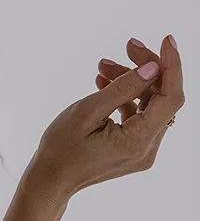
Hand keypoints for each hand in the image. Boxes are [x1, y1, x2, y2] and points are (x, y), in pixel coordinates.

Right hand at [26, 33, 183, 202]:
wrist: (49, 181)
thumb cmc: (60, 150)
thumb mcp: (87, 112)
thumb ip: (123, 88)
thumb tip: (153, 68)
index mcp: (136, 142)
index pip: (171, 98)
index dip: (172, 66)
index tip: (166, 39)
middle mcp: (146, 149)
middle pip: (162, 98)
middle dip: (146, 69)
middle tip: (127, 46)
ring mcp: (141, 151)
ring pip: (150, 104)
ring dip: (132, 82)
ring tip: (103, 69)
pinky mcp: (134, 149)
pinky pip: (139, 116)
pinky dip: (127, 98)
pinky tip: (105, 85)